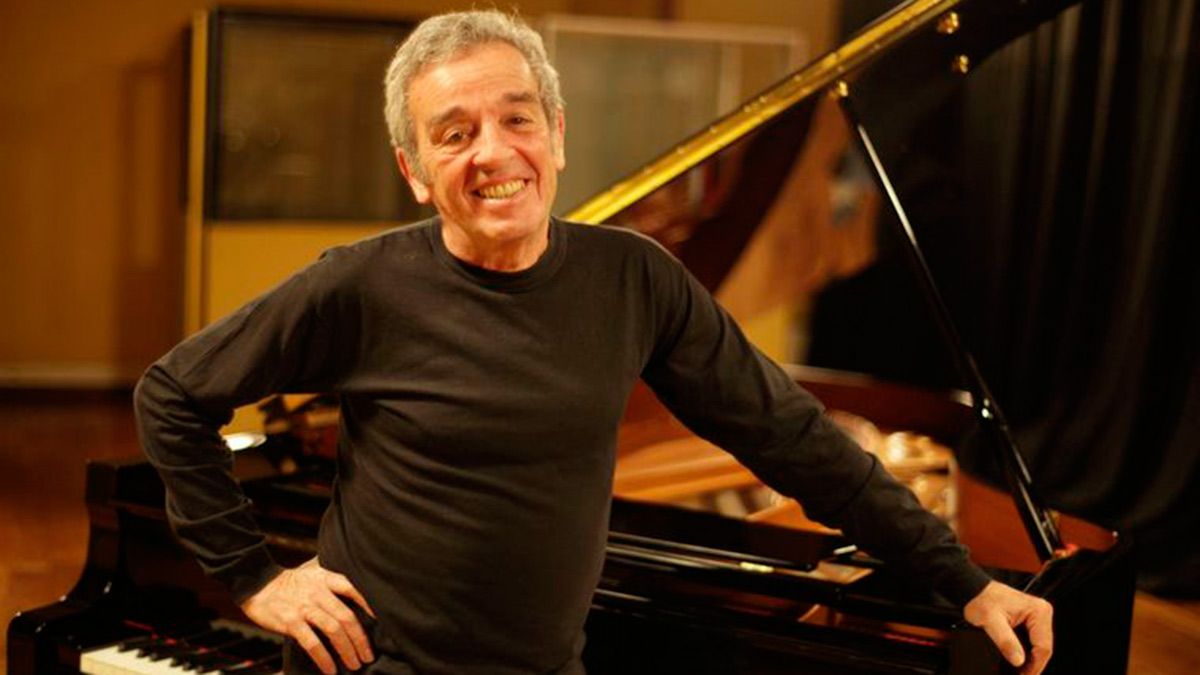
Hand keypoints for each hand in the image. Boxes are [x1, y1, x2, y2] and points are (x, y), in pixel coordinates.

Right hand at [240, 557, 374, 673]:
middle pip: (347, 616)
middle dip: (360, 639)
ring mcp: (304, 607)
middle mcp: (318, 592)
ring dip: (347, 650)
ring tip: (355, 664)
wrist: (256, 582)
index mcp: (325, 578)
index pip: (353, 589)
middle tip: (368, 655)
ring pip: (333, 630)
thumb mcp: (313, 574)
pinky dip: (324, 658)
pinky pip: (312, 643)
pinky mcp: (290, 622)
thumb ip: (331, 584)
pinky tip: (330, 670)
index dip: (369, 605)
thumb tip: (354, 601)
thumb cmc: (288, 583)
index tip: (381, 622)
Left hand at [963, 580, 1053, 674]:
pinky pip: (1032, 643)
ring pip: (1038, 648)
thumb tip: (1018, 661)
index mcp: (1038, 611)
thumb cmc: (980, 599)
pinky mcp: (1029, 622)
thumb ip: (1006, 641)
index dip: (1034, 666)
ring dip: (1029, 662)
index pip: (1043, 647)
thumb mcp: (991, 621)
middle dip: (1032, 666)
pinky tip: (1017, 663)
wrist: (971, 590)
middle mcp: (1041, 613)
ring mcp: (1036, 618)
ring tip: (1019, 673)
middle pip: (1043, 649)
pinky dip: (1025, 654)